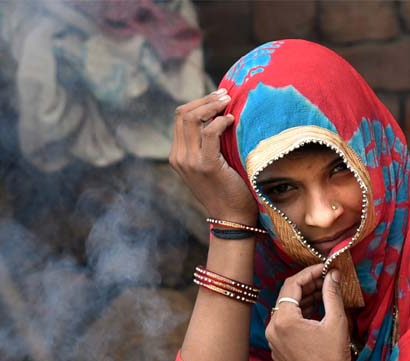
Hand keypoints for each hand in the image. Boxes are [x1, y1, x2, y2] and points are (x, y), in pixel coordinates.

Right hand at [169, 90, 256, 223]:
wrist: (230, 218)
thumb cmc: (226, 190)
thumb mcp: (210, 164)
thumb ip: (207, 144)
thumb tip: (219, 115)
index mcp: (177, 155)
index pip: (180, 117)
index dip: (199, 102)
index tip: (218, 97)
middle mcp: (179, 157)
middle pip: (183, 114)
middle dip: (205, 99)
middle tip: (225, 94)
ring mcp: (190, 161)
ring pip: (192, 118)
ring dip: (212, 105)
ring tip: (229, 102)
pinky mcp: (206, 165)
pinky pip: (210, 132)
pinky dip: (221, 121)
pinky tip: (232, 120)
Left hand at [265, 264, 357, 360]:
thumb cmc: (334, 356)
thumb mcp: (335, 321)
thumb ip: (332, 294)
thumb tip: (332, 274)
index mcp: (283, 320)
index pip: (292, 285)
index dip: (309, 273)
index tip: (324, 268)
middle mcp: (271, 329)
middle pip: (287, 298)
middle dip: (307, 286)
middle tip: (326, 280)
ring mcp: (272, 341)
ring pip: (285, 312)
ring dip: (303, 301)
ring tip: (324, 294)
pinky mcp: (277, 350)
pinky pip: (284, 326)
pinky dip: (298, 316)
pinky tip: (315, 313)